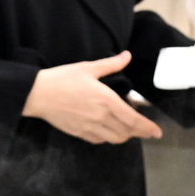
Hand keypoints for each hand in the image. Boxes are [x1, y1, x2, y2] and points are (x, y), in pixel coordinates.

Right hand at [23, 51, 162, 143]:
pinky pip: (99, 140)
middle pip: (127, 132)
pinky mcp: (79, 133)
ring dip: (124, 135)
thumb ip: (111, 64)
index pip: (133, 120)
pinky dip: (108, 137)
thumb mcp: (88, 68)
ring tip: (127, 129)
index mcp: (107, 100)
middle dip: (139, 132)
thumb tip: (127, 55)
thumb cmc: (62, 79)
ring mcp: (90, 127)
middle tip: (145, 129)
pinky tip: (107, 130)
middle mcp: (101, 117)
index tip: (157, 132)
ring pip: (114, 139)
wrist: (37, 94)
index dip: (148, 128)